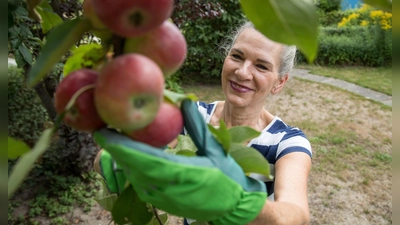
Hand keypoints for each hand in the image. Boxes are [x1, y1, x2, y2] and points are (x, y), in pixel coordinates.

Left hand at [94, 99, 266, 223]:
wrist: (231, 207)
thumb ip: (197, 126)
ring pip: (133, 176)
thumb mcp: (215, 150)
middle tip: (103, 128)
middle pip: (132, 166)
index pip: (143, 158)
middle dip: (115, 148)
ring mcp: (161, 198)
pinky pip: (139, 183)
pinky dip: (131, 168)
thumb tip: (185, 101)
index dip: (121, 146)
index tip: (103, 132)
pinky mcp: (160, 202)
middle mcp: (166, 188)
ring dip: (121, 157)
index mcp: (181, 173)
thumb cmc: (227, 178)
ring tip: (112, 138)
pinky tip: (128, 156)